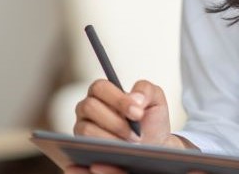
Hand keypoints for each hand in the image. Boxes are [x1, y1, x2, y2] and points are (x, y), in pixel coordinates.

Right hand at [73, 78, 193, 149]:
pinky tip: (119, 150)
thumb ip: (146, 90)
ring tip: (131, 144)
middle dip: (116, 122)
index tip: (138, 113)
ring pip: (87, 129)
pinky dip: (105, 148)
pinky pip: (87, 146)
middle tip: (136, 133)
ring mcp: (83, 127)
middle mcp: (89, 108)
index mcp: (104, 92)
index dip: (118, 100)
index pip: (101, 87)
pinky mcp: (84, 145)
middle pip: (90, 106)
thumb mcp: (155, 100)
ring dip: (111, 138)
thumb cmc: (150, 121)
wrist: (153, 145)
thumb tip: (134, 97)